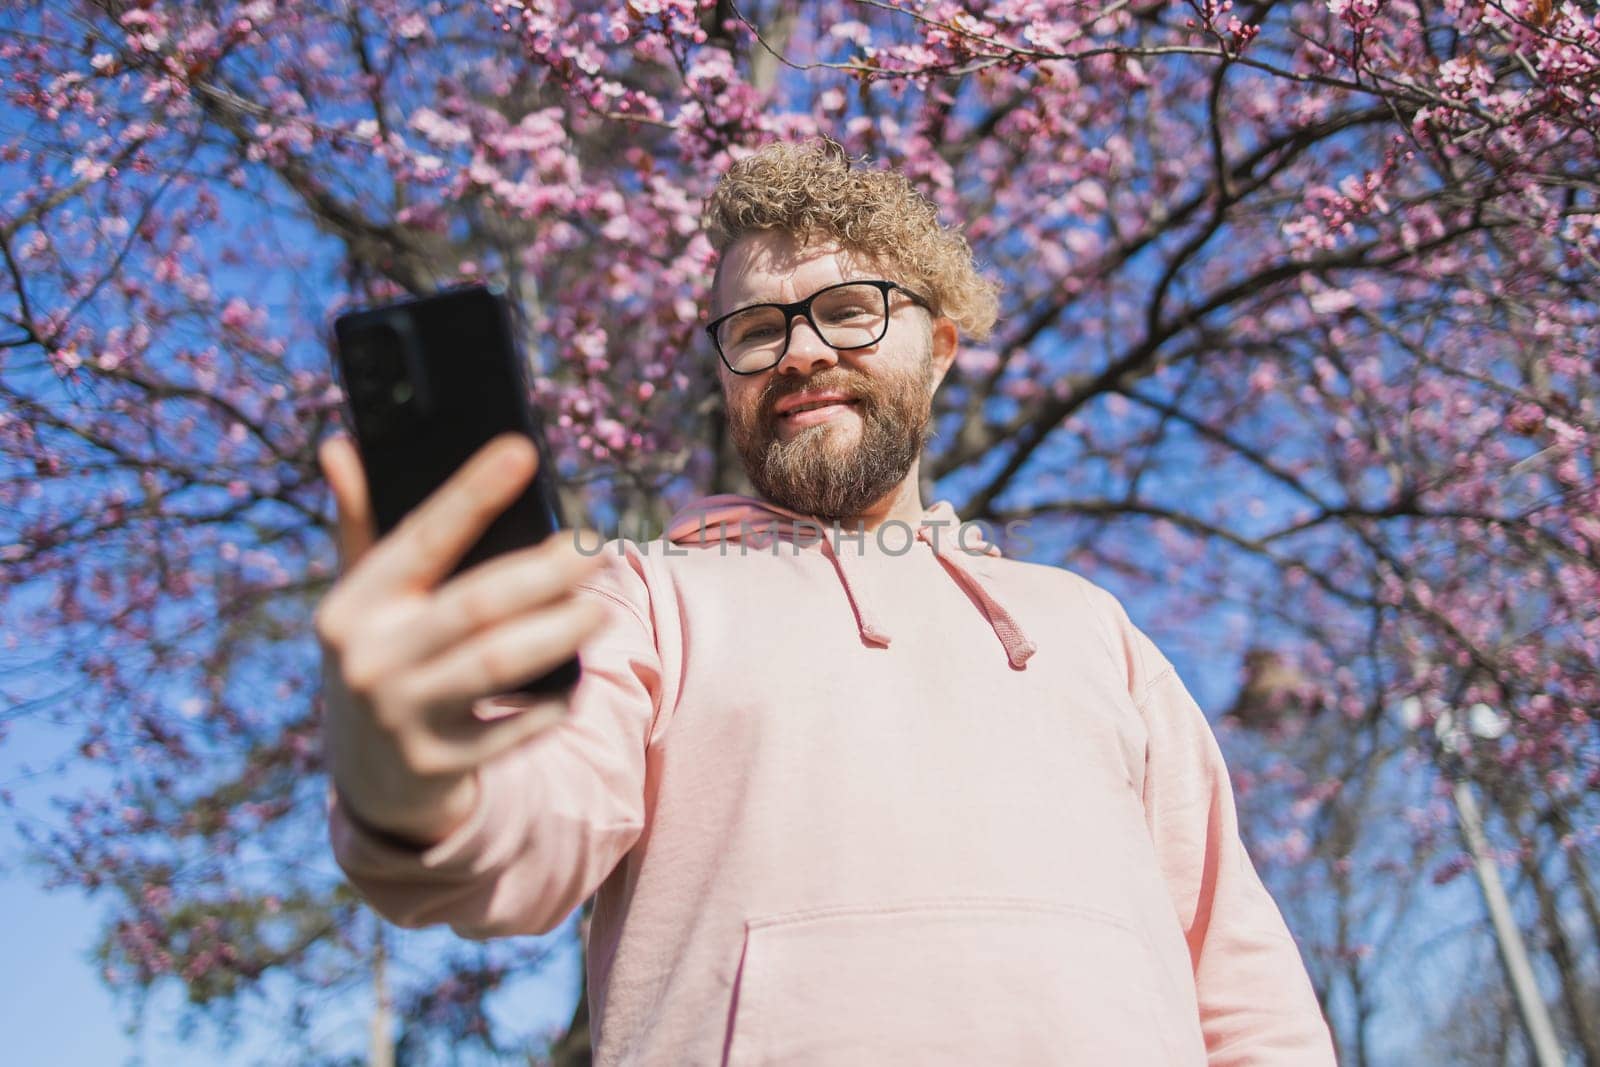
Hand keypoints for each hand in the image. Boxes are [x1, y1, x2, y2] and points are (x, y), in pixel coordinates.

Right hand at [314, 433, 606, 847]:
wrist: (374, 782)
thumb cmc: (382, 660)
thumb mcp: (362, 602)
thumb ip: (360, 524)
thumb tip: (340, 447)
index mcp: (351, 607)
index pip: (420, 539)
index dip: (471, 493)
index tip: (522, 451)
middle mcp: (370, 660)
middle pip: (474, 604)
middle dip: (545, 571)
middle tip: (598, 546)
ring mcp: (402, 716)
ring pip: (497, 663)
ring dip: (559, 631)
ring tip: (600, 610)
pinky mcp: (438, 764)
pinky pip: (512, 728)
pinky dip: (550, 703)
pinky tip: (575, 682)